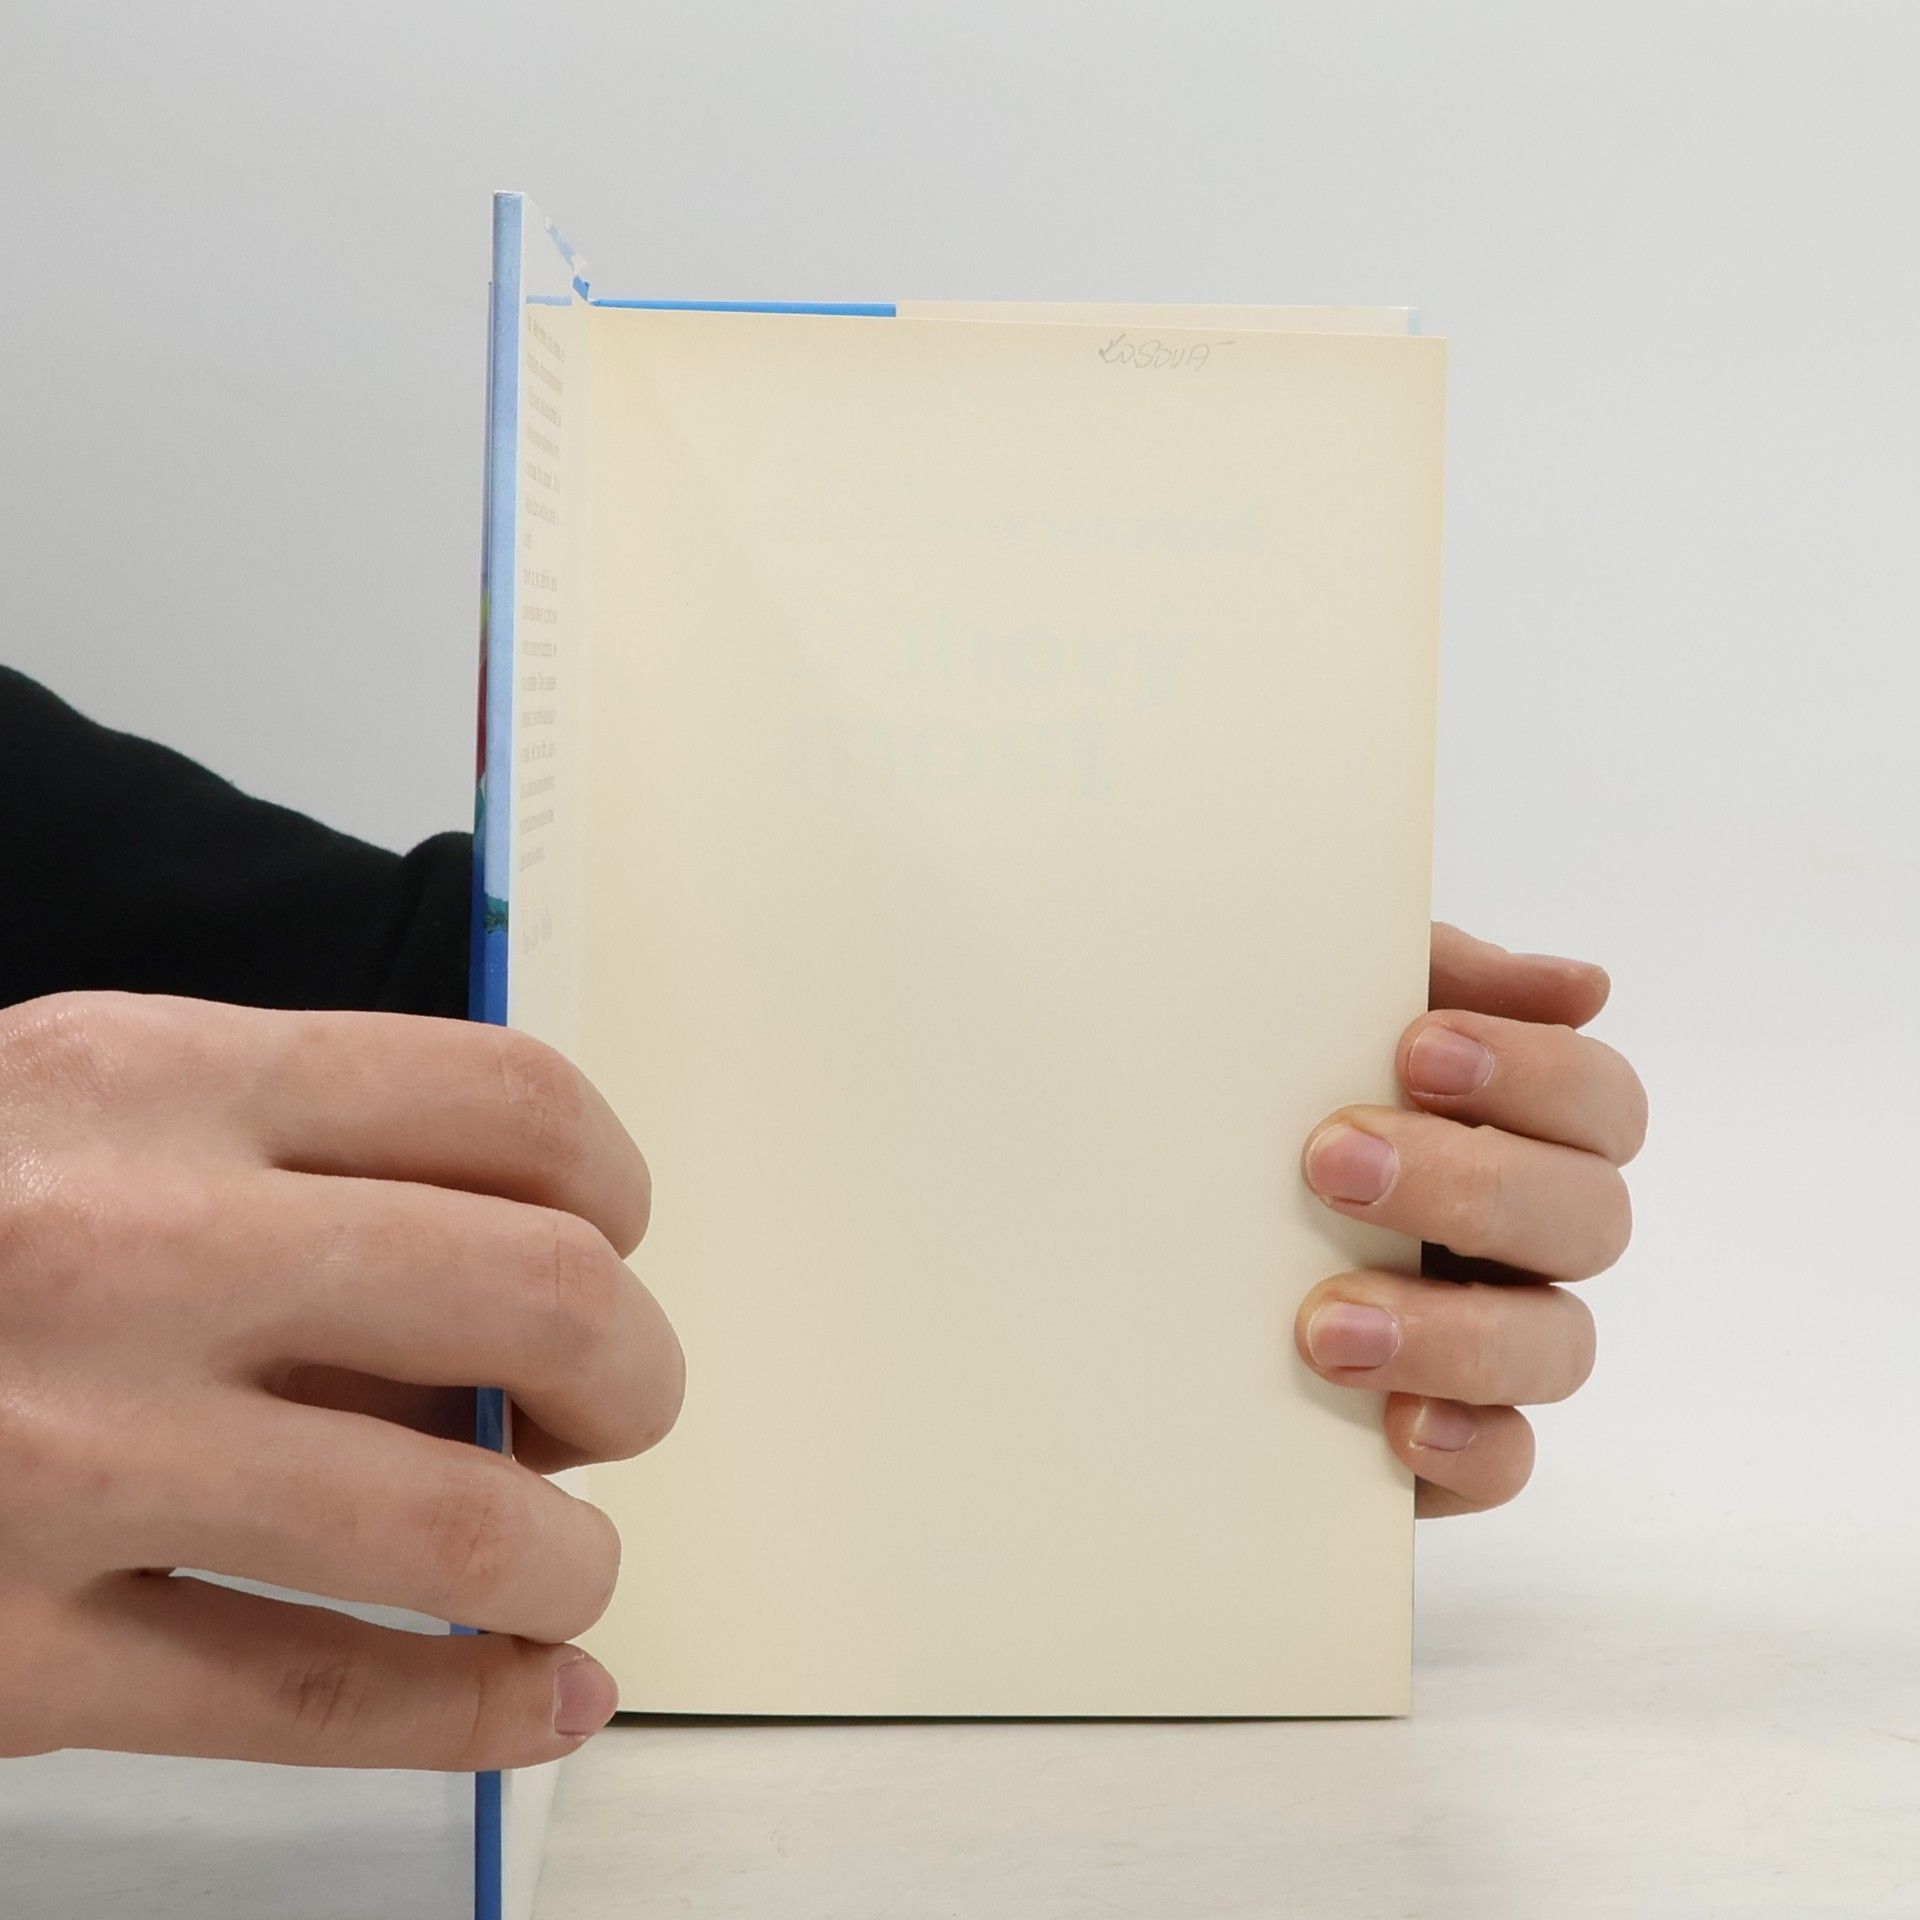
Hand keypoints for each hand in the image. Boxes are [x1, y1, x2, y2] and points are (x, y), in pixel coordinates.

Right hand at [0, 992, 682, 1767]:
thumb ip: (292, 1163)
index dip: (615, 1193)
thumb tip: (526, 1281)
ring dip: (569, 1564)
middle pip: (536, 1300)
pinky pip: (318, 1701)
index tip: (610, 1252)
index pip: (510, 1105)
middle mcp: (128, 1251)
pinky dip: (478, 1715)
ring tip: (560, 1569)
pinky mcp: (7, 1656)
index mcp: (160, 1084)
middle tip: (606, 1417)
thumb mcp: (84, 1109)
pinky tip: (540, 1703)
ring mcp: (68, 1459)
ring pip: (458, 1529)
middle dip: (631, 1377)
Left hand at [1295, 924, 1644, 1515]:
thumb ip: (1423, 975)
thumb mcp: (1306, 1017)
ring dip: (1455, 1331)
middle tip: (1331, 1162)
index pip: (1598, 1100)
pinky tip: (1394, 1424)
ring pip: (1558, 1347)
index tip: (1414, 1049)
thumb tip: (1578, 985)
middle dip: (1472, 1185)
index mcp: (1509, 1132)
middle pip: (1590, 1218)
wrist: (1123, 1246)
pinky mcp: (1442, 1440)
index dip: (1535, 1073)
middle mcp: (1518, 1240)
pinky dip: (1467, 1445)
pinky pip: (1506, 1464)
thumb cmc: (1239, 1104)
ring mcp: (1488, 1345)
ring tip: (1325, 1325)